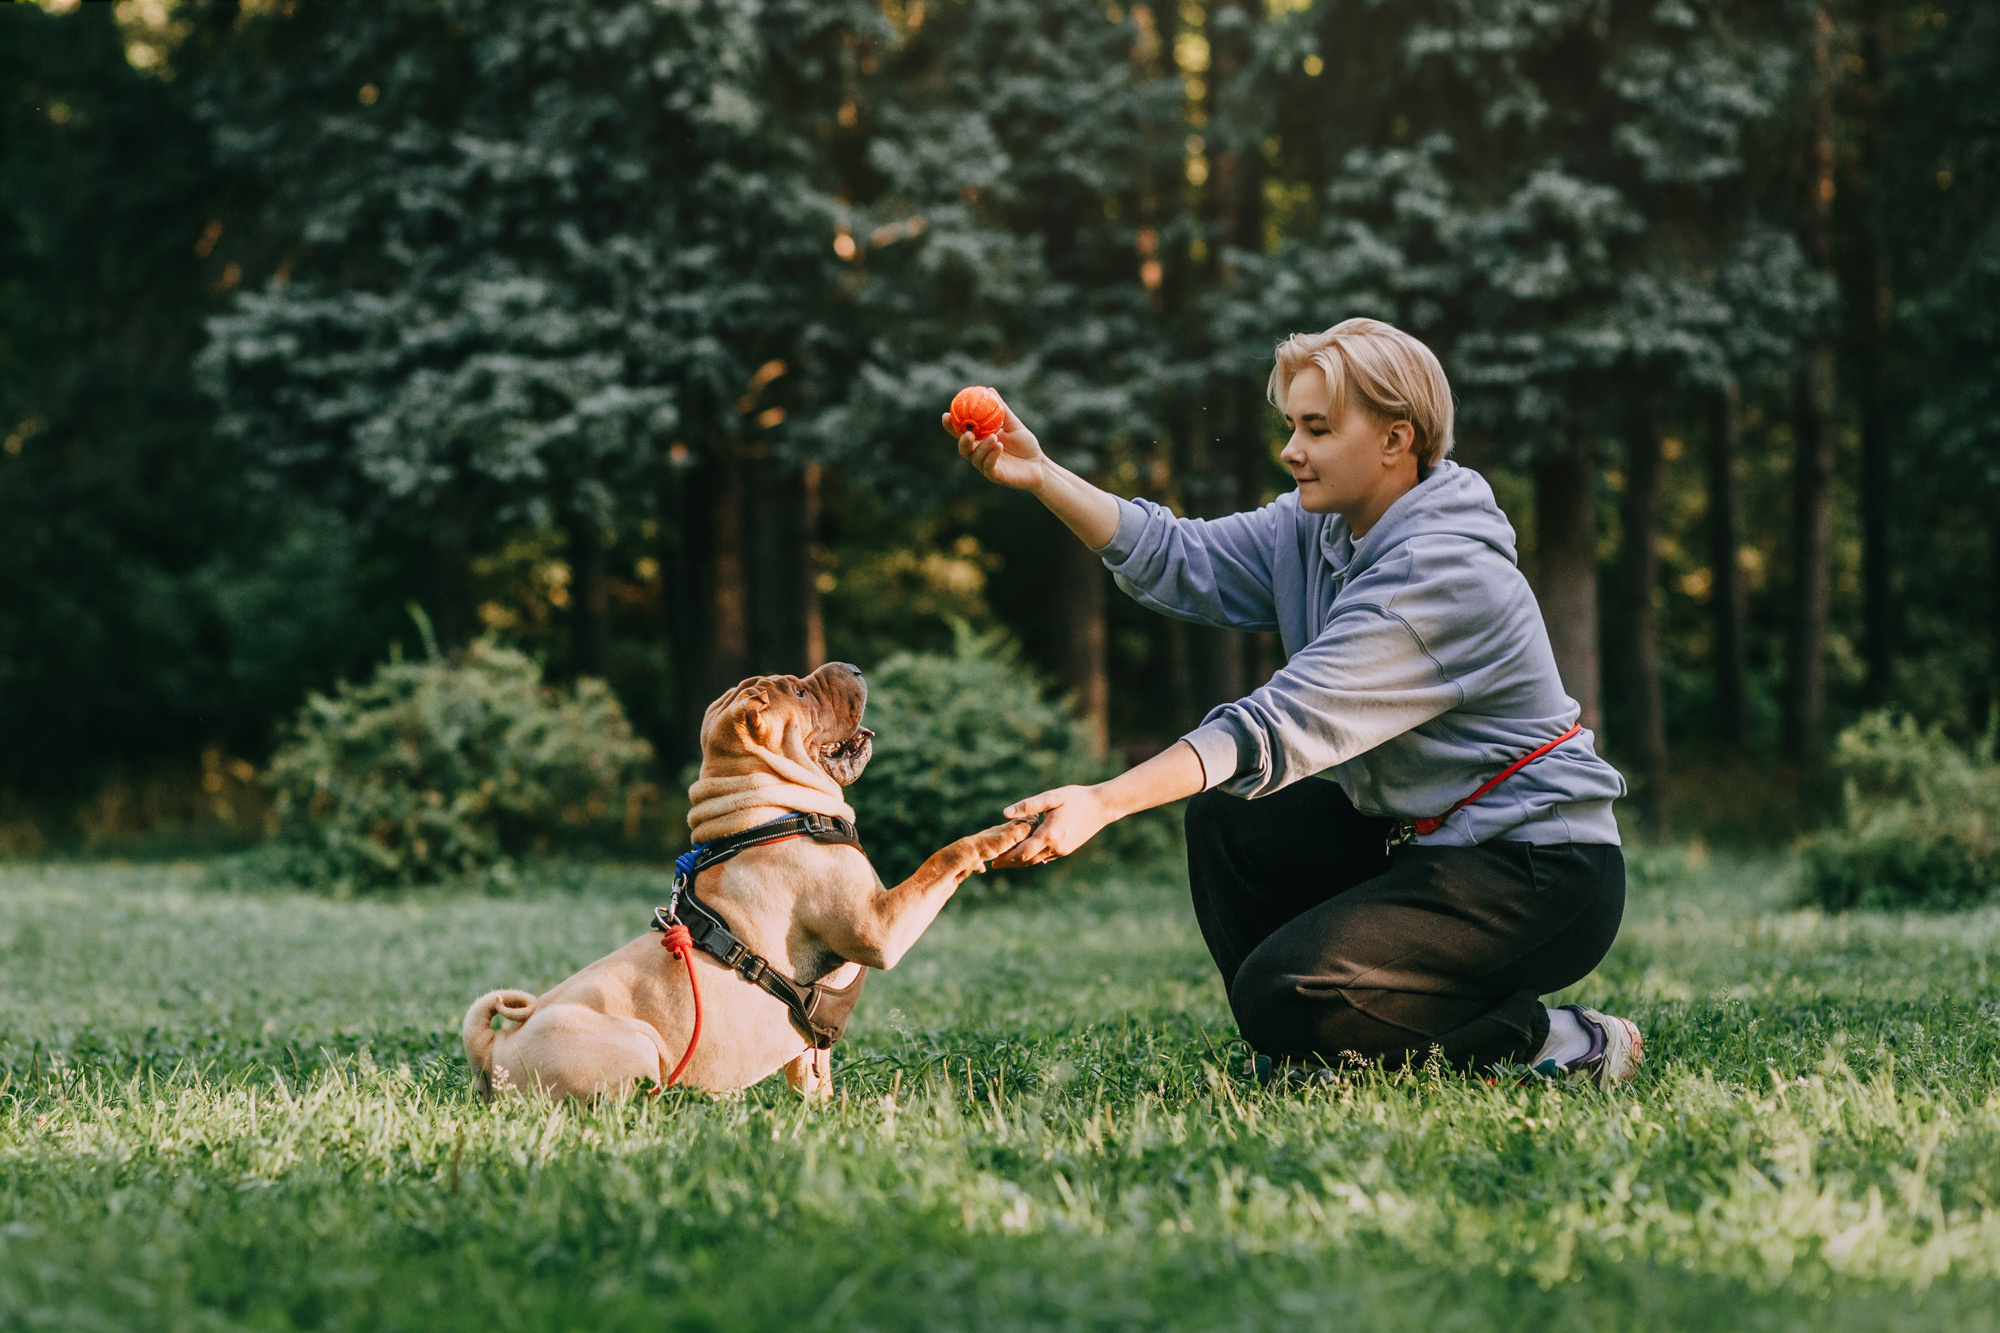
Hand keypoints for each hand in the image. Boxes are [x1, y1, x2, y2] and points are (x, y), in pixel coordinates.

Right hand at [941, 401, 1046, 491]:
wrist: (1039, 465)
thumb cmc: (1026, 445)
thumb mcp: (1014, 424)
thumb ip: (1002, 410)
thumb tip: (990, 390)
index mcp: (981, 440)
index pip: (961, 433)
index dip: (951, 426)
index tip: (946, 415)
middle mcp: (980, 453)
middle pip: (963, 448)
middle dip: (961, 440)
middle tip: (967, 433)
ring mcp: (986, 465)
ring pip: (975, 457)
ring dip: (982, 447)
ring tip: (994, 437)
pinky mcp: (995, 476)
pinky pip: (988, 466)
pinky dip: (991, 455)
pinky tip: (999, 446)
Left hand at [991, 785, 1114, 867]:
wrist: (1102, 806)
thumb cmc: (1076, 798)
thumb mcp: (1051, 797)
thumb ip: (1028, 805)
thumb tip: (1005, 812)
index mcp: (1049, 834)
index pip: (1022, 852)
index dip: (1006, 857)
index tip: (993, 859)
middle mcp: (1055, 846)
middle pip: (1027, 860)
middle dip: (1010, 862)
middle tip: (995, 864)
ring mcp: (1062, 850)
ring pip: (1036, 860)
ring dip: (1021, 860)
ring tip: (1006, 859)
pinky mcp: (1067, 849)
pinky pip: (1046, 856)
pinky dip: (1033, 856)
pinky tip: (1025, 852)